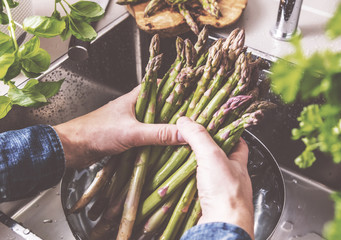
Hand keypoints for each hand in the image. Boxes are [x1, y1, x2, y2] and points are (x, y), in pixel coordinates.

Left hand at [54, 85, 184, 168]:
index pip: (161, 86)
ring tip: (184, 135)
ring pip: (155, 122)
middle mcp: (135, 107)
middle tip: (193, 120)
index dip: (177, 89)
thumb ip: (158, 133)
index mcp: (136, 97)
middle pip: (161, 106)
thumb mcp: (132, 132)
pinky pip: (148, 136)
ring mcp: (131, 122)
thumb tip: (184, 134)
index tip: (194, 95)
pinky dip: (157, 141)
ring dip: (166, 129)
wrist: (73, 148)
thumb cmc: (97, 132)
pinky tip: (166, 148)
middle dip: (176, 113)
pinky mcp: (128, 136)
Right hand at [176, 117, 253, 238]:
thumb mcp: (212, 156)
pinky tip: (178, 184)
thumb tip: (185, 121)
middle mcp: (232, 179)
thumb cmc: (226, 194)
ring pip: (206, 177)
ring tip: (178, 161)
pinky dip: (187, 187)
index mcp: (239, 164)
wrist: (222, 228)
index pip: (238, 143)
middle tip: (188, 144)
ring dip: (193, 170)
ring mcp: (220, 194)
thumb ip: (199, 137)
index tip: (214, 126)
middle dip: (204, 152)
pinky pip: (196, 192)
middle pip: (219, 160)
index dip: (227, 133)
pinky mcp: (208, 206)